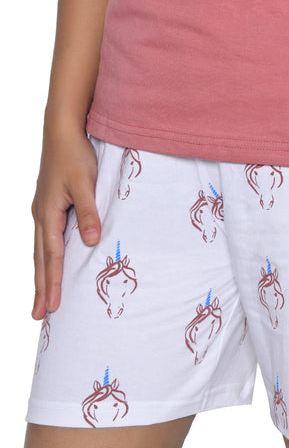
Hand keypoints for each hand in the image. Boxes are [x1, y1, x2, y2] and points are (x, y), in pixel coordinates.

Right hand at [31, 126, 100, 319]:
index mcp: (48, 214)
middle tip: (38, 315)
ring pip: (40, 250)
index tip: (52, 307)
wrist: (62, 131)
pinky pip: (44, 239)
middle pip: (40, 259)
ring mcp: (42, 211)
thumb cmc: (74, 155)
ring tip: (41, 296)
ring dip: (41, 274)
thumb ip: (89, 213)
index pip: (52, 256)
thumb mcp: (85, 184)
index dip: (52, 282)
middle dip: (40, 287)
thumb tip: (90, 242)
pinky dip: (45, 257)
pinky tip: (49, 263)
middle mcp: (41, 216)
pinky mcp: (48, 205)